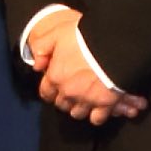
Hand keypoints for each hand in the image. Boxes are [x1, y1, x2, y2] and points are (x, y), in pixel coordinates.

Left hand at [28, 8, 146, 124]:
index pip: (46, 92)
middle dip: (65, 99)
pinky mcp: (105, 104)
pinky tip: (100, 108)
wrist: (114, 46)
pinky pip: (97, 118)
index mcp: (56, 76)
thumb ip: (44, 45)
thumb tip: (36, 63)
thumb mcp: (59, 32)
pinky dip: (98, 115)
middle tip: (72, 92)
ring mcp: (86, 100)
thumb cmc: (86, 38)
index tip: (54, 89)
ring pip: (77, 113)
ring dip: (80, 108)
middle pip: (62, 104)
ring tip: (85, 100)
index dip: (50, 91)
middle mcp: (69, 92)